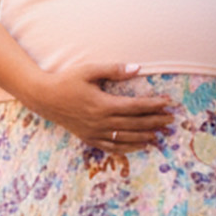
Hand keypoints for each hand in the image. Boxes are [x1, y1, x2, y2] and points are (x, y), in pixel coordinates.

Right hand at [32, 62, 174, 152]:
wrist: (44, 98)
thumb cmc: (66, 80)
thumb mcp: (89, 70)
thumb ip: (114, 70)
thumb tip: (137, 68)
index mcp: (103, 104)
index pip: (136, 106)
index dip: (154, 105)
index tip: (168, 103)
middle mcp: (101, 121)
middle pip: (135, 124)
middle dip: (155, 121)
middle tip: (171, 120)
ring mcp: (95, 132)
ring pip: (126, 138)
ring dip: (146, 136)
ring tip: (161, 134)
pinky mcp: (89, 138)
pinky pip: (113, 147)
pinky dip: (129, 148)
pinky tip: (141, 146)